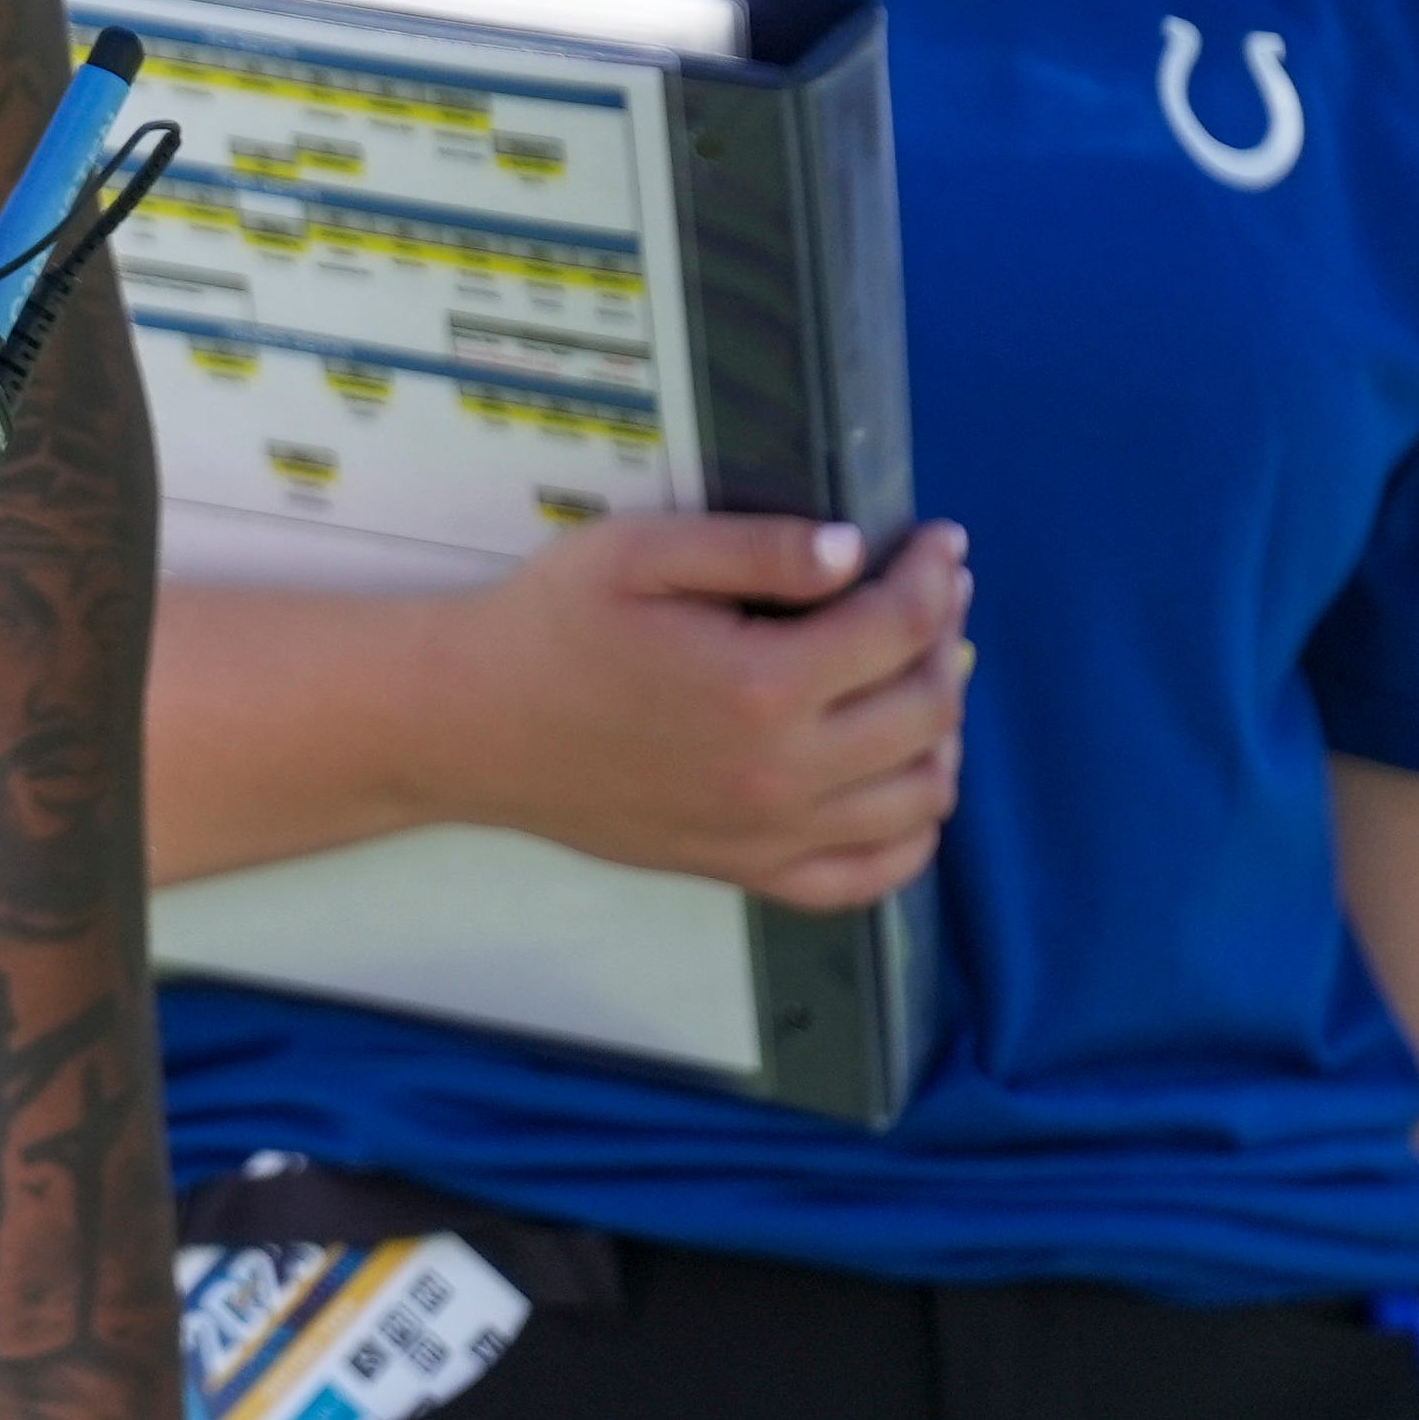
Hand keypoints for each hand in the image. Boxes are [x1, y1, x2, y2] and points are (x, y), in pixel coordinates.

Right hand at [422, 512, 971, 904]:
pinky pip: (869, 876)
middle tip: (933, 597)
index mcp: (760, 684)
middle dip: (947, 642)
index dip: (934, 577)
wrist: (471, 723)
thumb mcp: (640, 552)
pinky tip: (902, 781)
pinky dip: (912, 833)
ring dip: (942, 732)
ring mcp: (769, 833)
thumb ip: (755, 548)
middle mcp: (782, 773)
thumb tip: (854, 550)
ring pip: (917, 798)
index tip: (942, 543)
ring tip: (920, 677)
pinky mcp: (745, 870)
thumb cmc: (550, 623)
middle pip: (926, 712)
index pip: (898, 629)